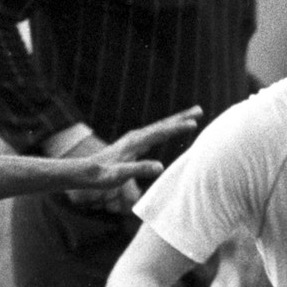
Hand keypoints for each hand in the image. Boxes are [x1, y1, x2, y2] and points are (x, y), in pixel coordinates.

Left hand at [63, 106, 203, 212]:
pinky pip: (155, 133)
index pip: (161, 132)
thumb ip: (138, 169)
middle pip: (163, 124)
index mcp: (135, 142)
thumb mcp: (119, 175)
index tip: (194, 123)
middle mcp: (136, 136)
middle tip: (200, 110)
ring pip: (160, 127)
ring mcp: (134, 139)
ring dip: (176, 121)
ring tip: (192, 117)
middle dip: (182, 117)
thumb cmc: (102, 176)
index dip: (178, 128)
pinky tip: (170, 130)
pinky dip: (167, 129)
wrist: (86, 172)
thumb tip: (160, 167)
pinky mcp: (133, 144)